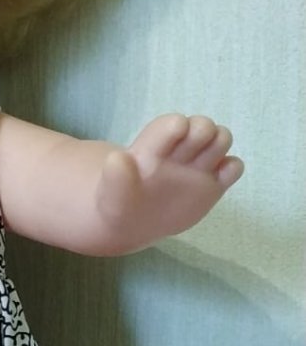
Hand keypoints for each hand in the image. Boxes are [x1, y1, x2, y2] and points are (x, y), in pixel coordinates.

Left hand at [95, 113, 243, 249]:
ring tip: (206, 166)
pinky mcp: (213, 184)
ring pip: (221, 139)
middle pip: (203, 125)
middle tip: (191, 157)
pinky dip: (232, 169)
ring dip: (219, 145)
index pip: (172, 124)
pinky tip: (218, 180)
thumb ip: (116, 177)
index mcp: (154, 146)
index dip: (178, 126)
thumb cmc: (119, 200)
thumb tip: (117, 158)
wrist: (132, 221)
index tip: (176, 135)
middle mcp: (179, 151)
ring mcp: (197, 166)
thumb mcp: (112, 193)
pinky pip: (233, 167)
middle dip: (202, 132)